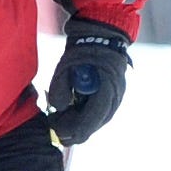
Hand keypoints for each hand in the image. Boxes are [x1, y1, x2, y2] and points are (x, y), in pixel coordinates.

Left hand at [40, 22, 130, 147]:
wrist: (102, 35)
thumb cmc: (83, 48)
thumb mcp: (66, 66)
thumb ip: (60, 87)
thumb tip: (56, 108)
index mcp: (107, 88)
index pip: (93, 119)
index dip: (75, 130)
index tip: (59, 134)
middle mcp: (115, 97)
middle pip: (95, 124)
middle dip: (74, 130)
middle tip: (54, 130)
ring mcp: (116, 97)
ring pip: (96, 120)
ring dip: (78, 123)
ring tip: (58, 120)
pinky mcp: (111, 96)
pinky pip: (97, 112)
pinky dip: (83, 115)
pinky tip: (68, 112)